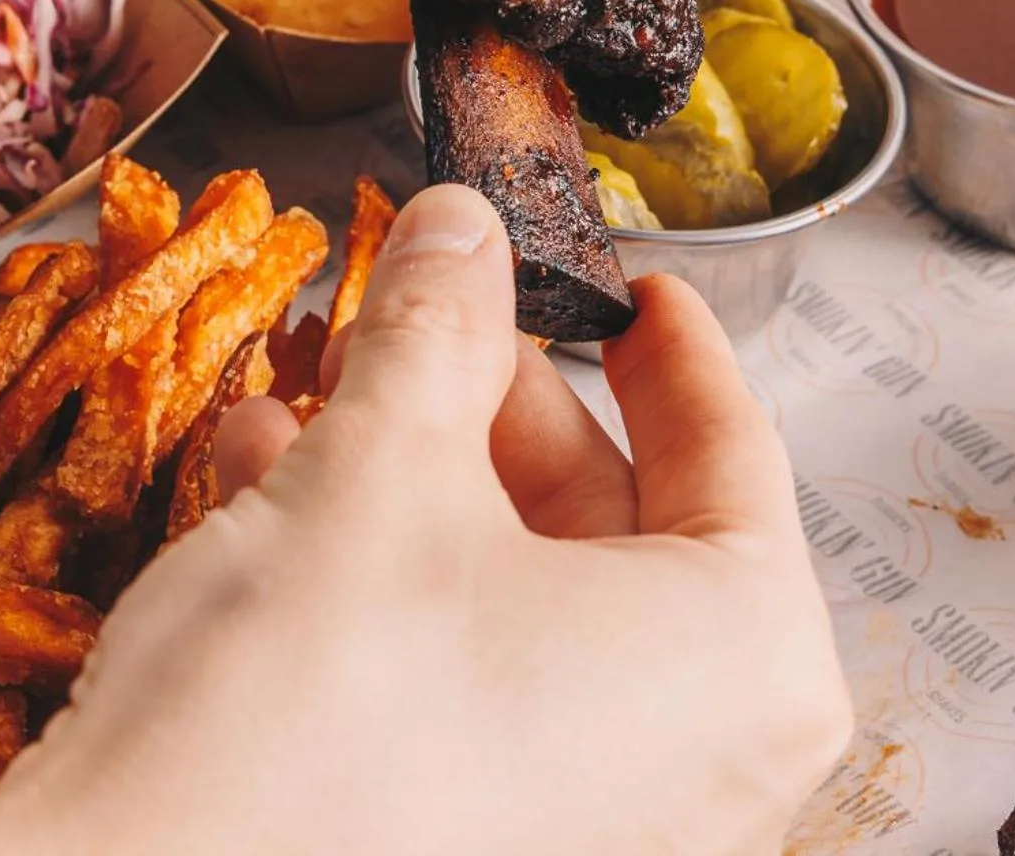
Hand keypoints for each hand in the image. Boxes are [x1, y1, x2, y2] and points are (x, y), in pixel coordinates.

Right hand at [0, 186, 851, 855]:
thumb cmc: (316, 715)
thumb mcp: (383, 462)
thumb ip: (439, 322)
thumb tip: (462, 222)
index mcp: (743, 665)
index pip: (734, 449)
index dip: (663, 341)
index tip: (623, 279)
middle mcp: (696, 766)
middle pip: (611, 518)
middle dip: (489, 400)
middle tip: (423, 311)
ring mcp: (591, 824)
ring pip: (520, 590)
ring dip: (413, 471)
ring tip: (318, 385)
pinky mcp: (480, 849)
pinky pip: (463, 677)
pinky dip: (382, 574)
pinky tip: (271, 488)